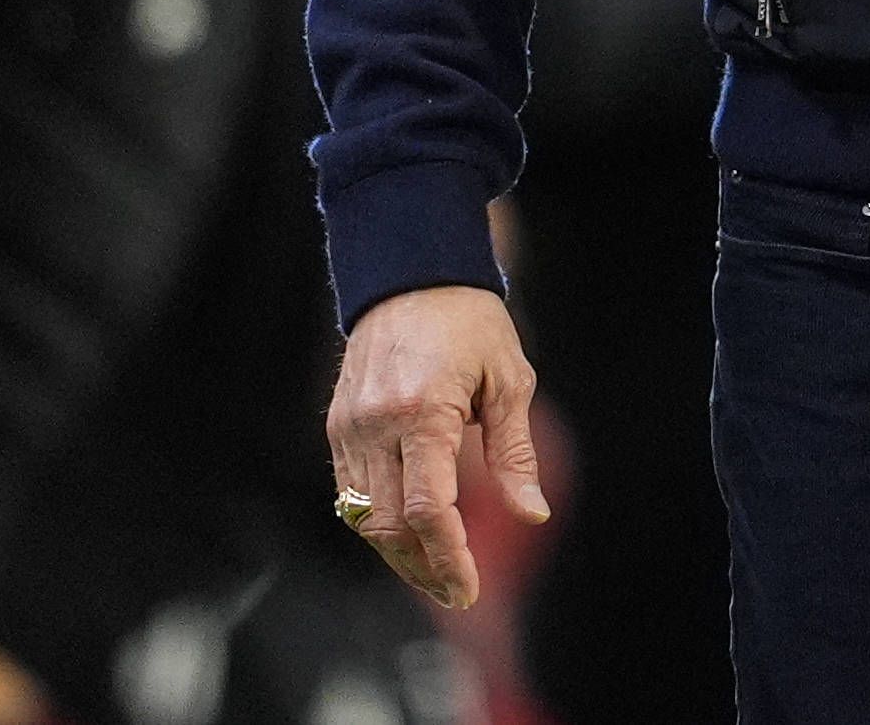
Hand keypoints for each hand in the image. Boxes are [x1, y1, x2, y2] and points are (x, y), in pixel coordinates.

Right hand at [326, 284, 547, 610]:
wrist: (410, 277)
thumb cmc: (470, 324)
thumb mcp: (509, 379)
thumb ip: (515, 453)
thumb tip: (533, 514)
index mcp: (422, 412)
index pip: (429, 508)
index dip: (449, 556)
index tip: (469, 587)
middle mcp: (376, 425)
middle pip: (391, 525)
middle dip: (424, 567)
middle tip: (459, 592)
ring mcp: (348, 428)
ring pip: (365, 518)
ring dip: (399, 555)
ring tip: (437, 575)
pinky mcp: (336, 428)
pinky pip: (350, 495)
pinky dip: (378, 524)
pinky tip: (408, 537)